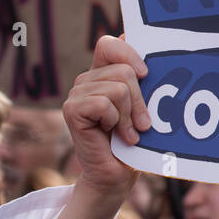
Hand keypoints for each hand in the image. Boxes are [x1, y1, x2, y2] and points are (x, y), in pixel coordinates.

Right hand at [63, 35, 150, 199]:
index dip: (129, 53)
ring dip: (128, 115)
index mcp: (103, 73)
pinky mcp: (72, 110)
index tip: (146, 75)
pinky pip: (104, 103)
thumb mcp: (143, 106)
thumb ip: (140, 79)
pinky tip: (113, 135)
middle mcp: (87, 80)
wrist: (116, 176)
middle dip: (139, 100)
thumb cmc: (134, 142)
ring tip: (127, 132)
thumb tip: (132, 42)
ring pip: (118, 88)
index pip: (109, 44)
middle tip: (141, 124)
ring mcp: (76, 94)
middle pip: (124, 70)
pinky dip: (115, 122)